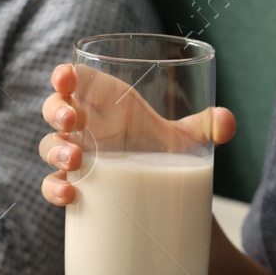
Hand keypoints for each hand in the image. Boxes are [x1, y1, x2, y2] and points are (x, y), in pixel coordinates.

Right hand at [37, 62, 235, 205]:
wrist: (167, 200)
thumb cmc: (164, 154)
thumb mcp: (186, 139)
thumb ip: (206, 126)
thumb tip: (226, 123)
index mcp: (106, 104)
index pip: (76, 81)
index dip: (64, 75)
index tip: (66, 77)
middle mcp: (87, 128)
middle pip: (55, 110)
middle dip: (56, 111)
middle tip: (72, 122)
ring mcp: (78, 158)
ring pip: (49, 146)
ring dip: (56, 151)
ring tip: (76, 160)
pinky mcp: (77, 189)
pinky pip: (51, 186)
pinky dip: (54, 189)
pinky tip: (69, 195)